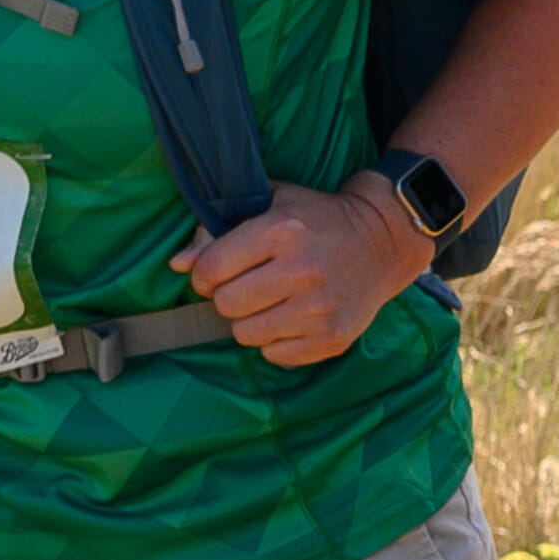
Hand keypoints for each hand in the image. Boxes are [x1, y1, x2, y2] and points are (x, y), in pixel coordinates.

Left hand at [182, 182, 432, 368]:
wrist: (381, 242)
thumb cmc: (316, 219)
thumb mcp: (270, 205)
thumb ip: (218, 229)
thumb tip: (176, 264)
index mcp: (282, 230)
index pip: (211, 269)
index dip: (204, 274)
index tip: (216, 272)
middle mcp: (301, 270)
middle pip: (226, 304)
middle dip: (228, 297)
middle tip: (245, 287)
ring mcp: (319, 309)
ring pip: (247, 334)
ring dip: (250, 321)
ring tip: (268, 303)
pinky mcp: (332, 338)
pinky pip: (275, 354)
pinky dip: (275, 341)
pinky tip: (291, 317)